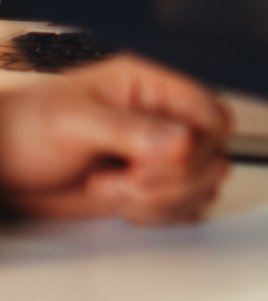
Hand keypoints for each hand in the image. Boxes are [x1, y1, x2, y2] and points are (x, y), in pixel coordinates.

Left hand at [0, 55, 231, 225]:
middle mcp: (167, 118)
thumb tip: (183, 143)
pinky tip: (122, 203)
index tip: (149, 162)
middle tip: (125, 179)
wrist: (5, 168)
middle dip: (169, 180)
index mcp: (156, 85)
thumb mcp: (75, 122)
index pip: (213, 115)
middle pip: (215, 155)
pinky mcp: (156, 185)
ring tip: (112, 189)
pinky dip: (158, 214)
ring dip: (160, 200)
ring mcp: (163, 154)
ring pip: (205, 184)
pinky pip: (187, 206)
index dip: (195, 146)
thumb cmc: (29, 130)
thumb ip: (131, 130)